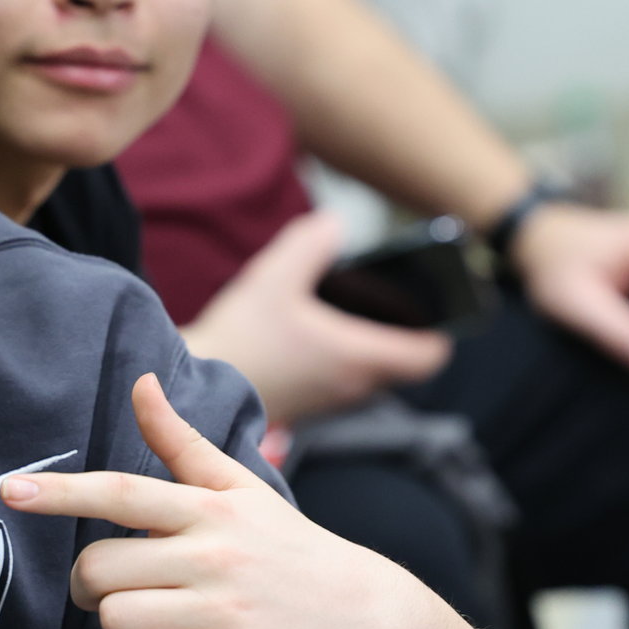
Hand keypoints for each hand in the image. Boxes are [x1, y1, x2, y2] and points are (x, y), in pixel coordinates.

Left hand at [2, 374, 443, 628]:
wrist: (374, 616)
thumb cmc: (290, 548)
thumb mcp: (240, 487)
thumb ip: (180, 441)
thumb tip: (141, 380)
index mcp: (208, 509)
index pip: (122, 493)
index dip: (61, 491)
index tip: (10, 490)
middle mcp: (213, 555)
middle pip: (99, 570)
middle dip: (86, 586)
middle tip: (107, 592)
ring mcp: (225, 613)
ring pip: (118, 624)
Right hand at [182, 212, 452, 426]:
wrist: (191, 391)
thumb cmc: (238, 340)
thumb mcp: (273, 278)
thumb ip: (310, 244)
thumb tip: (334, 224)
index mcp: (359, 357)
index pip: (428, 357)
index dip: (437, 333)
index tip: (427, 310)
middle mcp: (352, 386)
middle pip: (399, 364)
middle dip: (397, 333)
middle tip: (380, 301)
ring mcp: (327, 400)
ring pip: (368, 373)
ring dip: (364, 346)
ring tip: (338, 313)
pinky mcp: (303, 404)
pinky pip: (338, 381)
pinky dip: (336, 359)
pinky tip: (304, 334)